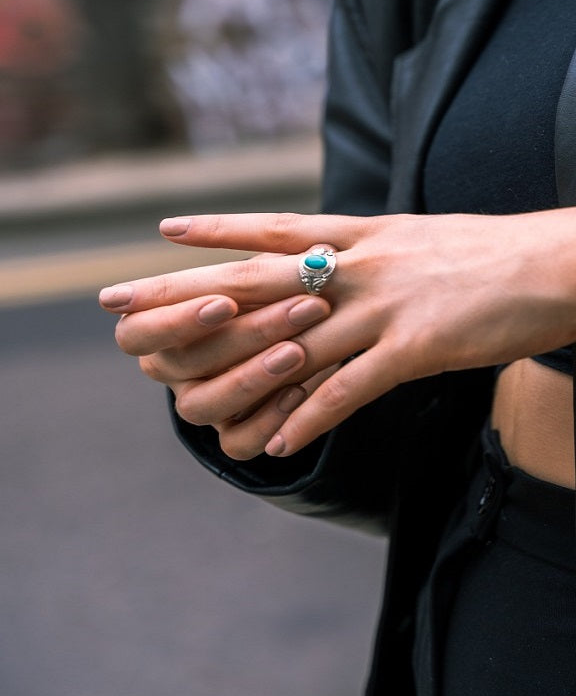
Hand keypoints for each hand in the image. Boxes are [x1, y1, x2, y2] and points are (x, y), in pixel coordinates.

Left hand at [100, 209, 575, 458]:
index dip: (221, 230)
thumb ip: (389, 253)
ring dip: (232, 370)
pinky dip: (312, 413)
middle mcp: (368, 264)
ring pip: (294, 340)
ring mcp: (390, 303)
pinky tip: (276, 440)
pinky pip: (352, 386)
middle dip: (185, 292)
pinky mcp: (419, 344)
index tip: (165, 231)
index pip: (282, 229)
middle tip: (120, 301)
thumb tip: (355, 263)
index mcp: (371, 236)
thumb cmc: (508, 256)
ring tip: (172, 394)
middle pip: (261, 280)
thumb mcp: (435, 241)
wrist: (570, 261)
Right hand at [105, 269, 332, 457]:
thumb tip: (318, 250)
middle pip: (182, 362)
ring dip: (253, 377)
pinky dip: (268, 421)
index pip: (137, 330)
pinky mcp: (233, 437)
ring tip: (299, 351)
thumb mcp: (277, 270)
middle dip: (243, 335)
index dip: (175, 319)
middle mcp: (172, 369)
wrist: (317, 337)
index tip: (224, 301)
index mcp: (161, 324)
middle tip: (296, 309)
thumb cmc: (286, 288)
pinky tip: (299, 393)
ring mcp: (201, 404)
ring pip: (203, 405)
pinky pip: (238, 444)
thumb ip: (280, 265)